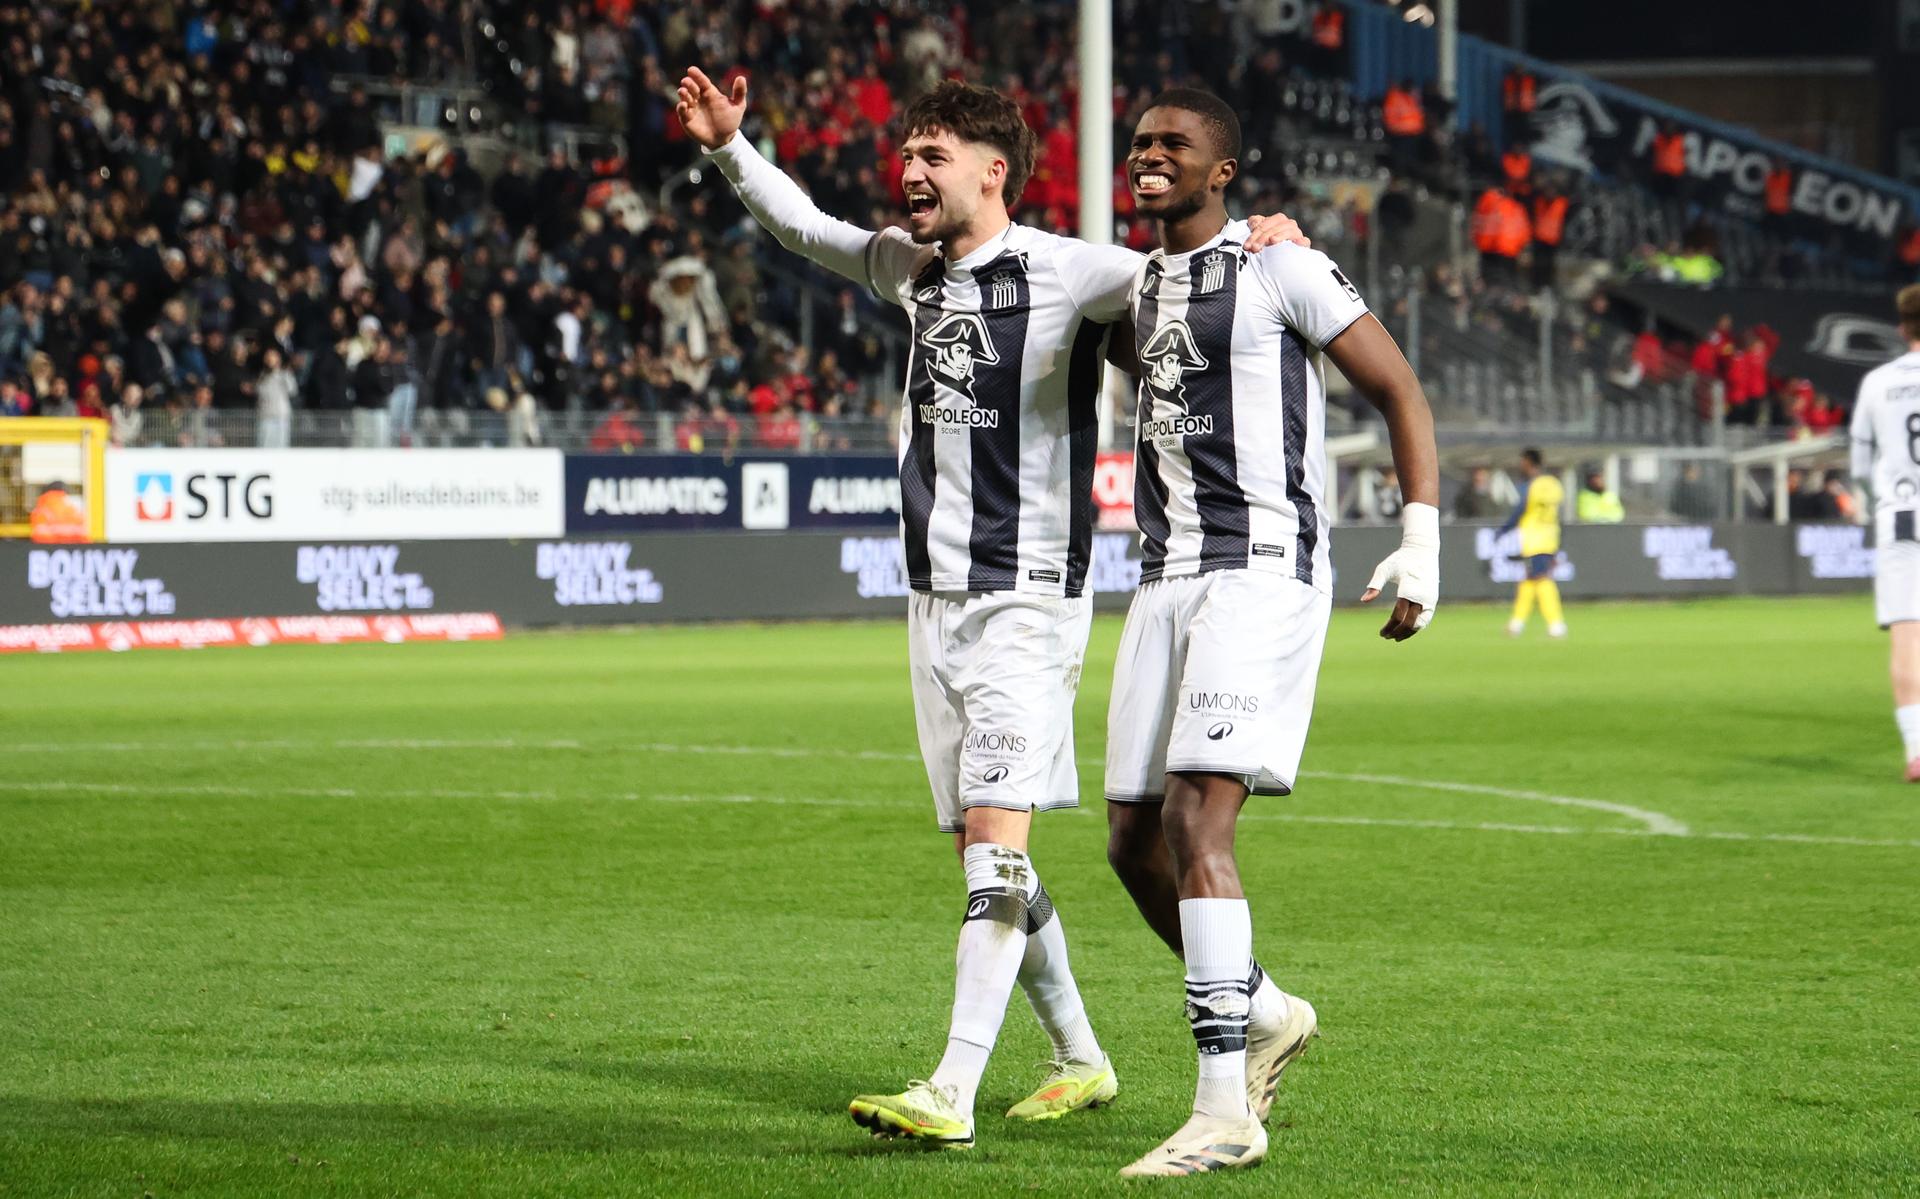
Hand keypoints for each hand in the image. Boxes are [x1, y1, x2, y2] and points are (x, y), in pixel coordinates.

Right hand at [676, 65, 746, 150]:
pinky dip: (681, 107)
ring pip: (685, 98)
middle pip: (692, 88)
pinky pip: (682, 112)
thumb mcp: (738, 106)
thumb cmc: (730, 121)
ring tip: (683, 91)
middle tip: (686, 81)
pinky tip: (684, 105)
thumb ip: (739, 92)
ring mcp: (692, 108)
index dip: (697, 75)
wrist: (724, 139)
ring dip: (683, 94)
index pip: (702, 81)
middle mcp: (699, 99)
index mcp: (710, 93)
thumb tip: (741, 77)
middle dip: (689, 84)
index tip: (691, 70)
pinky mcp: (687, 119)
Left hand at [1242, 212, 1309, 251]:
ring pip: (1290, 231)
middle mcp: (1288, 225)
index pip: (1265, 223)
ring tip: (1272, 241)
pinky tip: (1297, 243)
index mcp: (1278, 221)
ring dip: (1280, 235)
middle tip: (1254, 248)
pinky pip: (1305, 242)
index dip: (1254, 234)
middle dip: (1264, 237)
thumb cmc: (1265, 247)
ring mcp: (1297, 234)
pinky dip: (1301, 241)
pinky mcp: (1303, 245)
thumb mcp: (1258, 235)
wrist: (1276, 264)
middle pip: (1277, 226)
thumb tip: (1254, 223)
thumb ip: (1255, 224)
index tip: (1246, 246)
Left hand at [1361, 501, 1437, 640]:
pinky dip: (1417, 626)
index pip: (1398, 616)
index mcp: (1408, 590)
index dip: (1389, 627)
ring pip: (1420, 623)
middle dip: (1397, 632)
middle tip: (1386, 637)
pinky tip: (1408, 630)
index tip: (1381, 633)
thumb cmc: (1401, 559)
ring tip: (1397, 638)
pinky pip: (1426, 618)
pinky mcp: (1433, 599)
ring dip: (1408, 632)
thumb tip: (1364, 600)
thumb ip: (1375, 585)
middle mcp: (1421, 597)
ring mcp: (1430, 599)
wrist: (1422, 550)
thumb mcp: (1384, 569)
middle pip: (1409, 623)